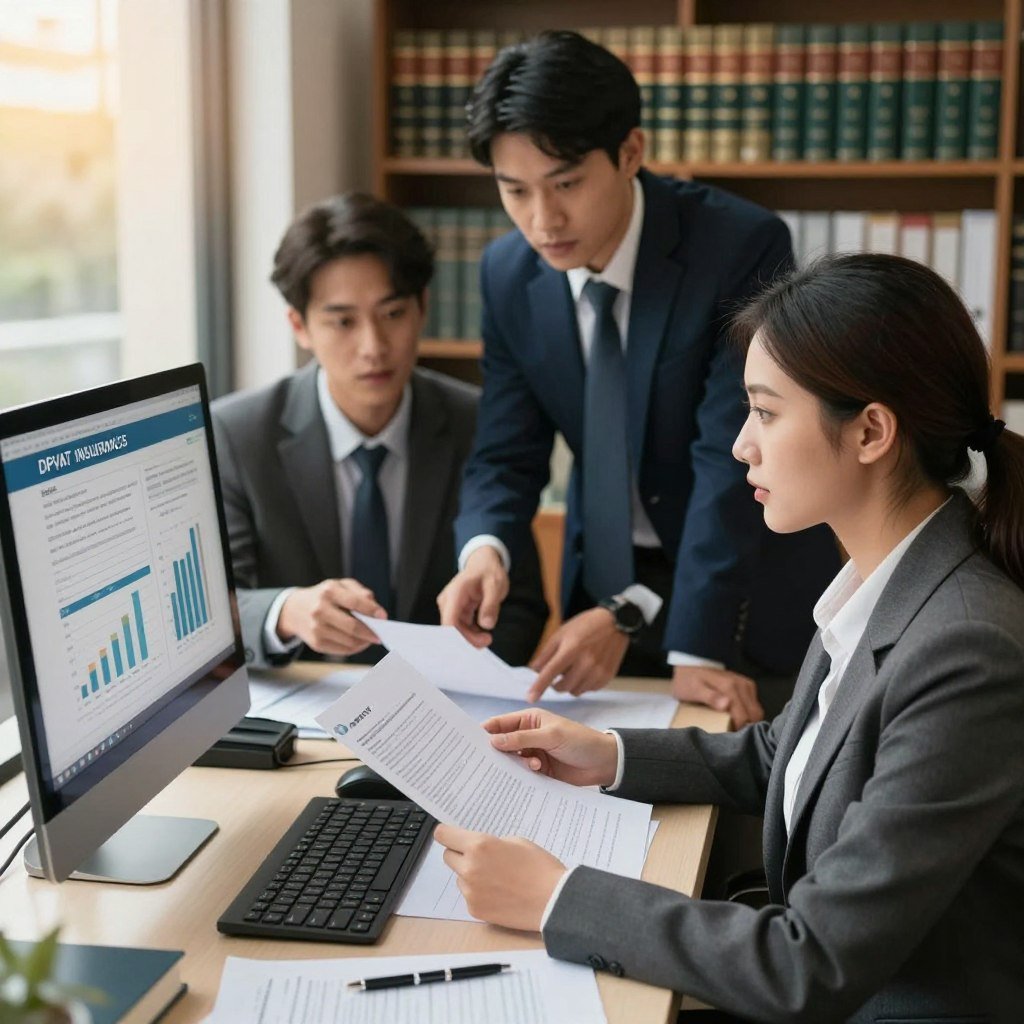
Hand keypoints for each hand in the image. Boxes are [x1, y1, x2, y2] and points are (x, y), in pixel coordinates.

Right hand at [276, 578, 385, 655]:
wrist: (295, 610)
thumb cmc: (325, 596)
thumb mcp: (341, 585)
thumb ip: (360, 593)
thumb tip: (376, 610)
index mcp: (329, 592)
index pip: (355, 602)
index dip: (372, 610)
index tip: (384, 617)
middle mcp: (320, 610)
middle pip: (352, 626)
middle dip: (371, 632)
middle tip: (381, 635)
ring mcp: (316, 629)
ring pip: (349, 641)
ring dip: (364, 642)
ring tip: (371, 638)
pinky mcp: (316, 643)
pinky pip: (342, 650)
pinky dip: (355, 648)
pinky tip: (360, 642)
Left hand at [435, 824, 565, 930]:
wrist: (553, 901)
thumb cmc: (539, 868)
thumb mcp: (516, 841)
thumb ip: (491, 843)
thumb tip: (477, 847)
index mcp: (479, 846)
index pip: (444, 835)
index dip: (447, 833)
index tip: (450, 835)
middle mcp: (470, 868)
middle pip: (448, 856)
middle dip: (460, 854)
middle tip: (480, 857)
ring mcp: (471, 891)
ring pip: (459, 877)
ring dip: (470, 874)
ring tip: (496, 878)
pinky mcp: (475, 909)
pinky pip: (469, 895)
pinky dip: (479, 892)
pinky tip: (499, 893)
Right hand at [436, 546, 508, 647]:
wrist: (485, 563)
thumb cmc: (489, 571)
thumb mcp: (495, 585)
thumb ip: (491, 604)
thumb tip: (486, 624)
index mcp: (456, 592)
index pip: (450, 620)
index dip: (457, 637)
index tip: (472, 645)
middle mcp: (449, 600)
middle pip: (452, 628)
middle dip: (468, 639)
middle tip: (487, 640)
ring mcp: (451, 606)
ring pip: (456, 629)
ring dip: (471, 637)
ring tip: (487, 638)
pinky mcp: (456, 611)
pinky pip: (461, 627)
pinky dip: (471, 633)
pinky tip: (482, 633)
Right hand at [484, 708, 618, 786]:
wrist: (604, 763)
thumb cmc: (580, 741)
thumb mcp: (551, 735)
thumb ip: (522, 738)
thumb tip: (494, 741)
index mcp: (529, 720)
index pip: (500, 724)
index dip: (485, 732)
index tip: (470, 744)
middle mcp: (528, 737)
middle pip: (502, 745)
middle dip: (496, 752)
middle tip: (487, 763)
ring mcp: (533, 755)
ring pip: (512, 761)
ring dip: (515, 765)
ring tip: (533, 766)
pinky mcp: (539, 772)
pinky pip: (523, 775)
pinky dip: (523, 777)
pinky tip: (533, 775)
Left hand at [526, 607, 628, 700]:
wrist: (615, 623)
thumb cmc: (585, 626)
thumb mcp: (561, 633)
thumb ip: (546, 653)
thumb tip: (534, 670)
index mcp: (572, 648)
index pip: (551, 672)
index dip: (539, 686)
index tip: (530, 698)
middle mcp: (586, 662)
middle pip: (562, 687)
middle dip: (556, 683)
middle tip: (559, 671)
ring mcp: (598, 671)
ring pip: (575, 691)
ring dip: (570, 684)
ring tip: (575, 668)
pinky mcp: (607, 677)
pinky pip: (588, 689)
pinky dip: (583, 683)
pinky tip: (586, 670)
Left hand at [671, 664, 763, 728]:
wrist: (690, 667)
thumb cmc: (689, 681)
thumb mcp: (694, 690)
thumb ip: (710, 697)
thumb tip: (727, 704)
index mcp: (730, 687)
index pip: (743, 716)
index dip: (738, 729)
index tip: (728, 736)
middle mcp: (742, 684)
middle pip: (754, 714)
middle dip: (746, 726)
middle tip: (731, 732)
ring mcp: (746, 684)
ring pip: (756, 710)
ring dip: (748, 720)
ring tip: (733, 726)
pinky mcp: (748, 686)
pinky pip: (753, 705)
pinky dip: (748, 714)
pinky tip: (736, 717)